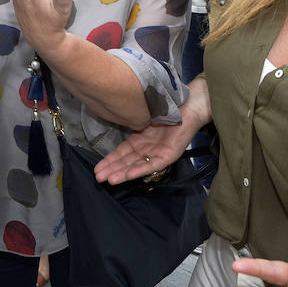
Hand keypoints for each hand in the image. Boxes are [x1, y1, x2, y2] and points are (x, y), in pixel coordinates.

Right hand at [93, 77, 209, 183]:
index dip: (110, 160)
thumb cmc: (168, 108)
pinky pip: (153, 164)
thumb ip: (131, 123)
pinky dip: (140, 170)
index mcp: (141, 140)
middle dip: (112, 170)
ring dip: (123, 173)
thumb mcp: (143, 116)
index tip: (97, 168)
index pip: (122, 153)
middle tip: (98, 178)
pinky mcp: (170, 154)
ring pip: (138, 165)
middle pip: (127, 162)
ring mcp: (159, 152)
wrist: (190, 105)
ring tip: (109, 180)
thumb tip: (113, 120)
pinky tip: (128, 175)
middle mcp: (148, 149)